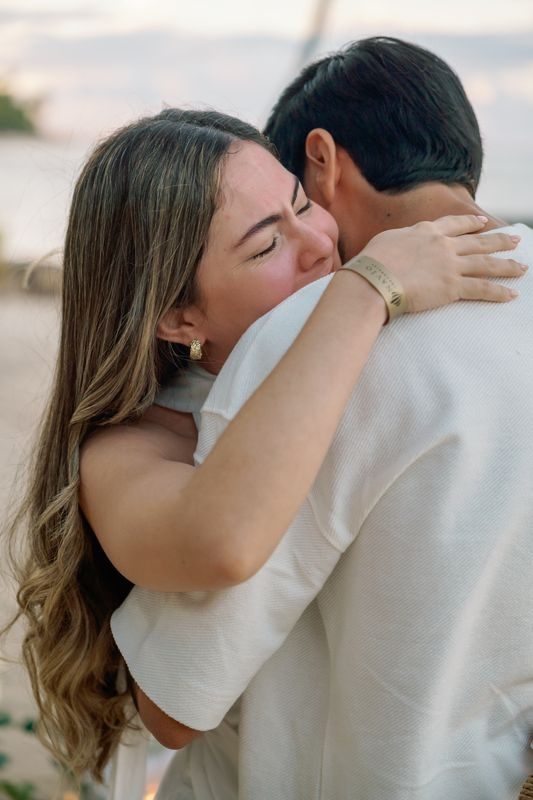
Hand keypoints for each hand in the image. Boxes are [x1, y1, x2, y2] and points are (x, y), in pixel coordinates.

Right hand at [360, 215, 524, 313]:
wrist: (373, 280)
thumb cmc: (371, 264)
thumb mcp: (385, 241)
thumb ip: (401, 241)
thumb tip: (399, 246)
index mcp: (426, 231)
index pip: (454, 224)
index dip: (471, 224)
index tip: (482, 223)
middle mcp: (443, 244)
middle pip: (478, 242)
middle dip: (498, 241)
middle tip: (515, 240)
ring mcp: (451, 265)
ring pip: (487, 264)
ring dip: (507, 265)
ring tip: (522, 267)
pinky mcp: (453, 286)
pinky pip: (482, 289)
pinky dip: (499, 292)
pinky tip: (512, 294)